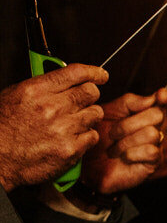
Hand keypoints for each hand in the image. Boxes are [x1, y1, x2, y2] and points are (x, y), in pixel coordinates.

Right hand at [0, 63, 106, 189]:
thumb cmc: (3, 129)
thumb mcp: (15, 97)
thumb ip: (43, 87)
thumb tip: (67, 80)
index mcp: (35, 91)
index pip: (76, 73)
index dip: (94, 72)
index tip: (100, 75)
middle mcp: (51, 108)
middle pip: (91, 92)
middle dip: (90, 95)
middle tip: (84, 101)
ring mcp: (63, 129)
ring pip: (96, 113)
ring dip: (88, 116)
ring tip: (73, 122)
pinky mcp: (70, 150)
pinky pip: (93, 136)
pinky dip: (86, 137)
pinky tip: (72, 138)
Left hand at [81, 88, 166, 195]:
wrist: (86, 166)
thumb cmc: (95, 139)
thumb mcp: (105, 115)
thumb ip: (128, 103)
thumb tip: (151, 98)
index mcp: (140, 113)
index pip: (160, 101)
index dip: (163, 97)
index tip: (162, 95)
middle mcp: (152, 127)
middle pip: (157, 115)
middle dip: (129, 123)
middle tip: (111, 134)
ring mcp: (155, 145)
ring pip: (152, 133)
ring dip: (126, 141)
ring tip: (112, 150)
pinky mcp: (153, 162)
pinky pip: (150, 151)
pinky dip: (131, 154)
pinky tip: (122, 158)